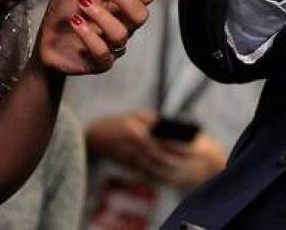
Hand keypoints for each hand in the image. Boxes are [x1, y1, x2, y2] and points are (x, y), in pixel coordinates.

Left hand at [36, 0, 156, 74]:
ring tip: (82, 3)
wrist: (47, 38)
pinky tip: (75, 22)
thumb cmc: (66, 10)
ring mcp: (112, 44)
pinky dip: (88, 36)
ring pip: (120, 33)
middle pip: (141, 14)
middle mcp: (123, 24)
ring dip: (101, 15)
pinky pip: (103, 53)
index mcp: (124, 4)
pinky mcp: (99, 62)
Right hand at [87, 112, 225, 188]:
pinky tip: (168, 171)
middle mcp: (134, 149)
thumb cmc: (116, 122)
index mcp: (138, 134)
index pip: (162, 142)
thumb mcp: (134, 115)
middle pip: (160, 157)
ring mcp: (130, 159)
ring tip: (183, 166)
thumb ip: (152, 119)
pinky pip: (146, 170)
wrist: (94, 136)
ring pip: (153, 166)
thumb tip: (167, 123)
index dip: (177, 145)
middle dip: (176, 158)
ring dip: (168, 168)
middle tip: (191, 159)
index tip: (191, 146)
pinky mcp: (128, 166)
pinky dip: (157, 172)